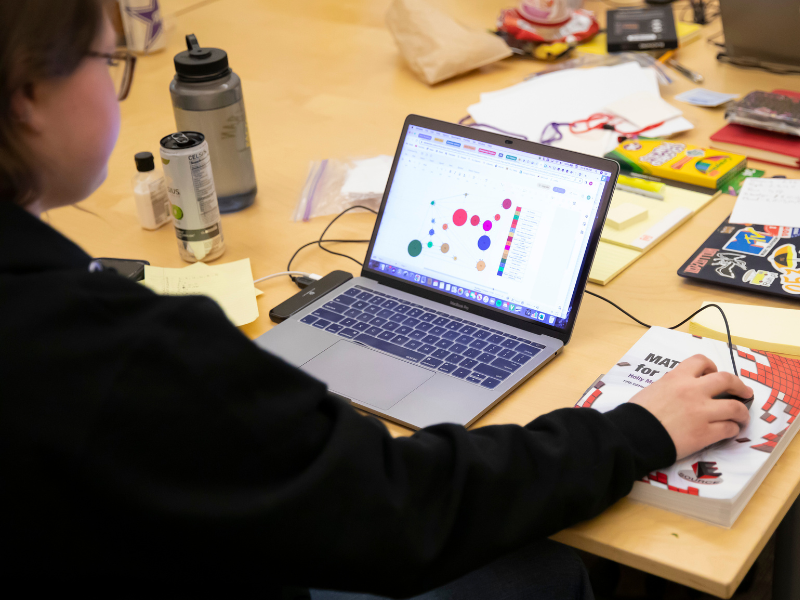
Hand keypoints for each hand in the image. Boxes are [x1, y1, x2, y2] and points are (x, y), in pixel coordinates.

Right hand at [629, 354, 751, 459]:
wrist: (633, 435)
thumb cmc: (636, 414)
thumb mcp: (652, 389)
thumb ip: (670, 386)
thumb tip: (681, 391)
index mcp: (677, 378)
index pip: (701, 361)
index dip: (712, 367)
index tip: (713, 373)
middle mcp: (693, 391)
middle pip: (726, 380)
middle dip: (739, 386)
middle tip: (744, 392)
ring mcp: (701, 412)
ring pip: (735, 407)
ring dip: (742, 412)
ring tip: (742, 417)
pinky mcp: (704, 433)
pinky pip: (728, 429)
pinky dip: (732, 429)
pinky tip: (730, 431)